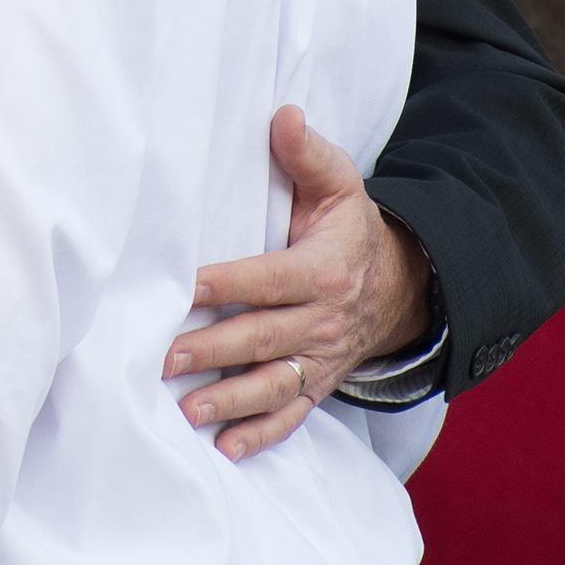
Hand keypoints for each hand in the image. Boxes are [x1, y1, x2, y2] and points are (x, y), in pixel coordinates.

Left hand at [164, 105, 436, 459]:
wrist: (398, 284)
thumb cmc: (349, 229)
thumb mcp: (339, 185)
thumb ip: (307, 154)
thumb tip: (282, 114)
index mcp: (323, 269)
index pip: (270, 279)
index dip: (229, 283)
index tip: (187, 287)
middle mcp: (322, 320)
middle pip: (263, 337)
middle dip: (215, 350)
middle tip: (166, 358)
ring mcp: (320, 358)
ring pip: (274, 384)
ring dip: (231, 401)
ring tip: (188, 411)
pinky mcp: (317, 384)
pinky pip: (292, 416)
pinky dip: (261, 436)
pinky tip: (225, 449)